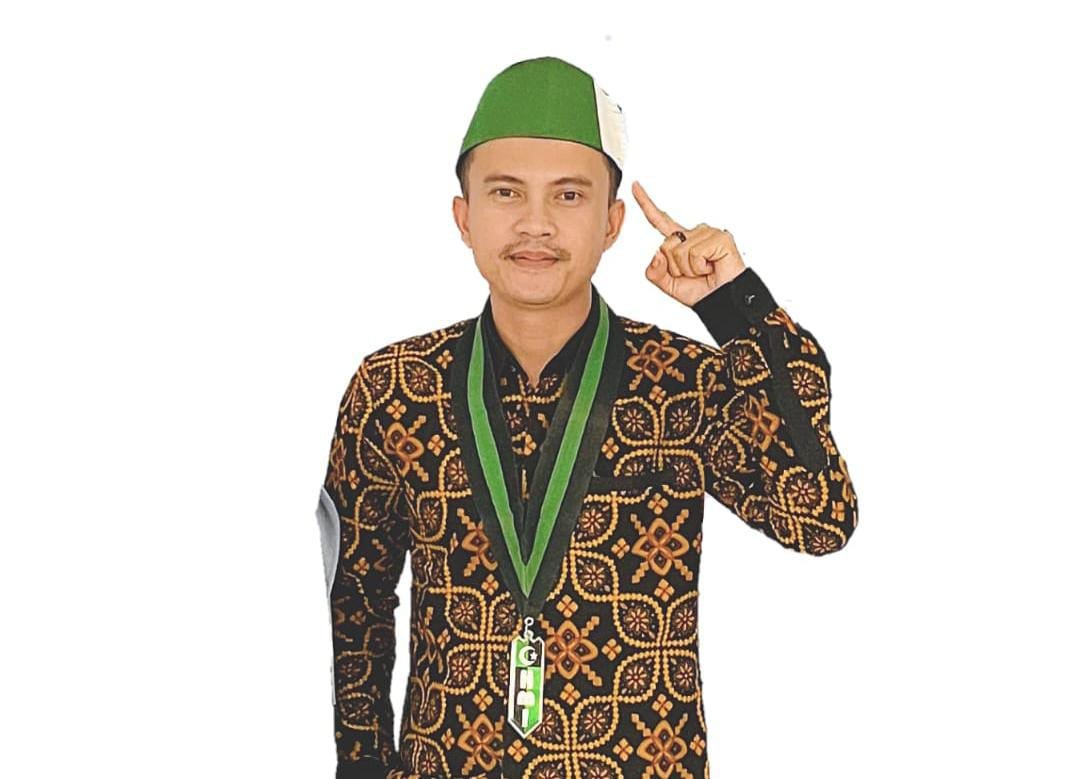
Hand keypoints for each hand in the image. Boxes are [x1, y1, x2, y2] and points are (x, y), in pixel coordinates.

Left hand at [631, 180, 746, 306]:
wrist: (721, 302)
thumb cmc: (700, 291)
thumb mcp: (668, 284)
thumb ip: (654, 271)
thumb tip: (657, 254)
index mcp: (680, 241)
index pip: (660, 220)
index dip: (646, 204)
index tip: (635, 186)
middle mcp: (693, 233)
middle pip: (665, 245)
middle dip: (674, 267)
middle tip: (693, 274)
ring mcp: (707, 233)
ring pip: (679, 251)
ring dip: (688, 269)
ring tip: (704, 271)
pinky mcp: (720, 237)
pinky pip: (695, 253)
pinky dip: (699, 267)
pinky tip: (711, 267)